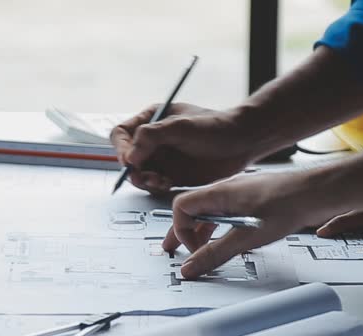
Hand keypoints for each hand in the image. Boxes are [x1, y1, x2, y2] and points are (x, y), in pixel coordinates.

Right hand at [110, 103, 260, 193]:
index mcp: (152, 120)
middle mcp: (154, 141)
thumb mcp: (181, 126)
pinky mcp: (172, 175)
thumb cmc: (216, 126)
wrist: (242, 142)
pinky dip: (156, 187)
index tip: (130, 159)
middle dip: (133, 169)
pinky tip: (167, 184)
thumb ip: (151, 136)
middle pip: (127, 157)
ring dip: (144, 180)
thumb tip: (130, 156)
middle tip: (143, 176)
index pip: (122, 134)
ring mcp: (163, 159)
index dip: (121, 148)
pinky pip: (154, 185)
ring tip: (158, 180)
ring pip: (139, 174)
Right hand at [161, 171, 337, 278]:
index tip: (193, 252)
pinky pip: (229, 212)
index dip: (180, 230)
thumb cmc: (288, 204)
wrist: (319, 192)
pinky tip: (231, 241)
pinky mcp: (254, 199)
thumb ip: (216, 253)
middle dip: (183, 232)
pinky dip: (222, 228)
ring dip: (203, 232)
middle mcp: (227, 190)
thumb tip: (191, 267)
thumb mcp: (247, 236)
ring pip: (212, 212)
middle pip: (194, 209)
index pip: (181, 207)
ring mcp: (241, 194)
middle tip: (174, 251)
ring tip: (201, 251)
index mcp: (219, 192)